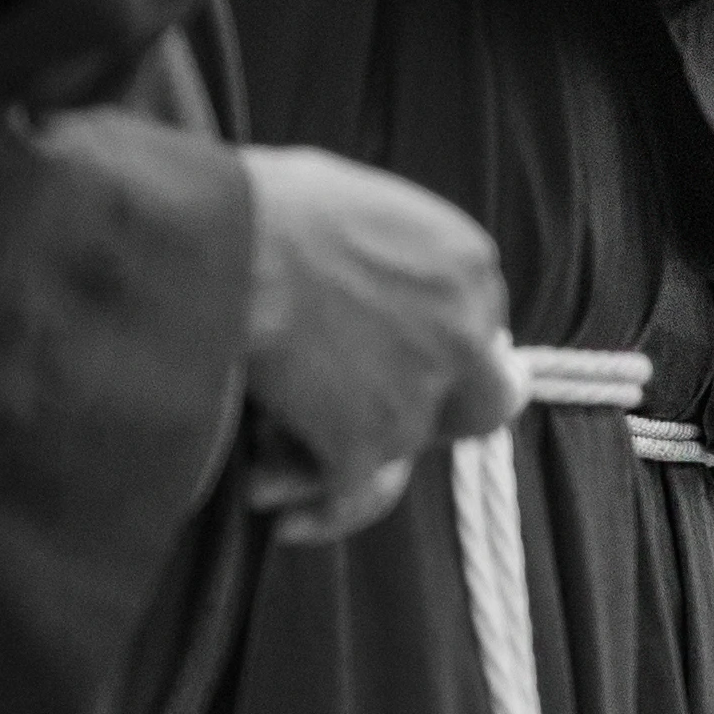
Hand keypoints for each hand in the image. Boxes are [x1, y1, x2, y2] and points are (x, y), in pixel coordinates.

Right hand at [238, 146, 517, 542]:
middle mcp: (463, 335)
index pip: (483, 326)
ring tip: (287, 447)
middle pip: (487, 402)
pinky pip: (351, 492)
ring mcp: (418, 396)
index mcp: (469, 266)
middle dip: (453, 409)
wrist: (226, 247)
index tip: (408, 350)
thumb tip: (387, 276)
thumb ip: (403, 255)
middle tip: (410, 412)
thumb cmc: (271, 207)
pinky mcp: (366, 447)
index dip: (443, 342)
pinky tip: (279, 510)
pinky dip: (313, 501)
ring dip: (356, 443)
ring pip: (407, 444)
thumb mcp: (369, 203)